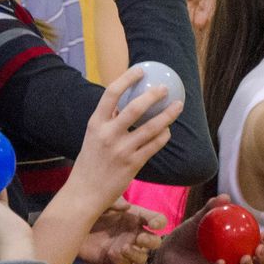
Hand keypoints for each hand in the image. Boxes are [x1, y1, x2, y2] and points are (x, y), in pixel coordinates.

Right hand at [67, 67, 183, 211]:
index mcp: (96, 123)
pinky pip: (154, 145)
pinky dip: (164, 136)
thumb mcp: (93, 137)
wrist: (85, 193)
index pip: (111, 93)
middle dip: (154, 95)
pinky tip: (168, 131)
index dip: (127, 78)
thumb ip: (108, 121)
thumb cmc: (90, 163)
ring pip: (152, 127)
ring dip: (168, 115)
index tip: (140, 70)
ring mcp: (122, 150)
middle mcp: (108, 134)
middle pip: (136, 107)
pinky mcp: (133, 164)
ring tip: (178, 105)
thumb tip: (127, 103)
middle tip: (165, 88)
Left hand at [77, 198, 164, 263]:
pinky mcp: (114, 261)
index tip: (152, 224)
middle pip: (155, 242)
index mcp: (137, 217)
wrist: (71, 224)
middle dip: (151, 241)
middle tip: (139, 238)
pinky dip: (122, 262)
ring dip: (136, 254)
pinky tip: (111, 253)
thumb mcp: (103, 199)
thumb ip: (115, 201)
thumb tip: (127, 207)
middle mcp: (135, 233)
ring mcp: (126, 248)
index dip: (159, 222)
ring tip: (123, 247)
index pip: (158, 220)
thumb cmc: (90, 208)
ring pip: (142, 257)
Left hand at [150, 195, 263, 263]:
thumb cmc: (188, 234)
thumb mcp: (199, 219)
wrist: (166, 250)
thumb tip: (225, 197)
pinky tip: (219, 262)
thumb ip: (211, 208)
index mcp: (239, 248)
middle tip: (260, 248)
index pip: (261, 248)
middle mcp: (235, 263)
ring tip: (245, 258)